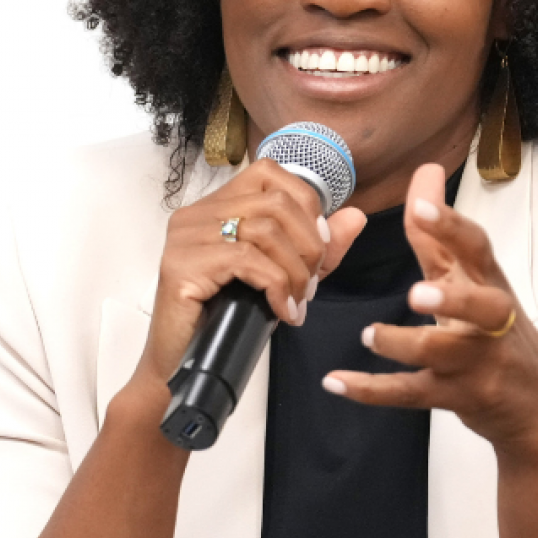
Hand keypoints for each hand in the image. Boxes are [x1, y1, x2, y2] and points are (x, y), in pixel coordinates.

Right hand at [128, 160, 365, 416]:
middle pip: (275, 202)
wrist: (181, 364)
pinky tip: (282, 311)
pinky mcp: (182, 265)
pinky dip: (277, 287)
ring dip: (295, 271)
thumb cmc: (226, 319)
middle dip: (308, 244)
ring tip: (297, 301)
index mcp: (217, 205)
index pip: (269, 173)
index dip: (306, 205)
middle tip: (311, 284)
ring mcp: (186, 237)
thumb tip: (356, 216)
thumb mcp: (284, 275)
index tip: (319, 244)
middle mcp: (197, 212)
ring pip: (266, 231)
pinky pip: (247, 261)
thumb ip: (319, 247)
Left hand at [323, 163, 537, 463]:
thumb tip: (426, 172)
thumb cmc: (500, 335)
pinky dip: (371, 390)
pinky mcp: (458, 397)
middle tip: (416, 292)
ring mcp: (477, 362)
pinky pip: (411, 393)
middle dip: (452, 299)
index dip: (451, 227)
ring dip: (403, 344)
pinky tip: (335, 382)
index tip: (420, 207)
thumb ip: (441, 234)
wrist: (537, 410)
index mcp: (491, 284)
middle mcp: (491, 322)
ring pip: (442, 353)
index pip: (478, 249)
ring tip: (369, 335)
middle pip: (481, 306)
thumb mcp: (474, 282)